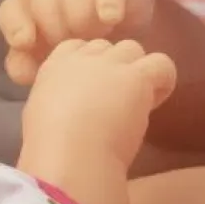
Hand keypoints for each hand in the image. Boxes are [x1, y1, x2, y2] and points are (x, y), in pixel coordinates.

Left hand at [0, 0, 154, 86]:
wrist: (124, 41)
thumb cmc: (78, 53)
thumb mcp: (52, 64)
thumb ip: (29, 68)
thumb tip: (22, 73)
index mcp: (29, 11)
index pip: (10, 10)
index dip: (15, 24)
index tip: (25, 43)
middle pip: (42, 0)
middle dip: (55, 28)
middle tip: (72, 47)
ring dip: (81, 18)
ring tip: (96, 39)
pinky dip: (107, 3)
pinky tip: (110, 19)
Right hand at [23, 38, 176, 168]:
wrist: (70, 157)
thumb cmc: (51, 149)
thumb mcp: (41, 118)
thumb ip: (56, 104)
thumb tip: (71, 111)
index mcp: (55, 68)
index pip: (77, 47)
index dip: (91, 64)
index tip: (95, 90)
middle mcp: (83, 59)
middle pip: (108, 47)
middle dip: (115, 68)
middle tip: (118, 100)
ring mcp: (112, 64)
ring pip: (133, 49)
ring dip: (138, 71)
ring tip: (139, 101)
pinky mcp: (137, 77)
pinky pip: (162, 64)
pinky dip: (163, 80)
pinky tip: (155, 102)